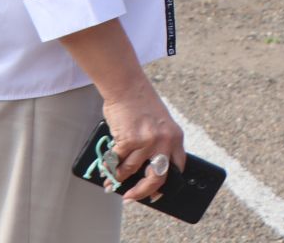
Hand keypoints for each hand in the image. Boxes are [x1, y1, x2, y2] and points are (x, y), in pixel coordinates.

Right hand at [101, 84, 183, 202]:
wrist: (127, 86)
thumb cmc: (141, 104)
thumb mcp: (160, 124)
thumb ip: (158, 144)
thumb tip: (146, 170)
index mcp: (176, 137)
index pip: (178, 167)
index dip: (167, 183)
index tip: (157, 193)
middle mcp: (165, 140)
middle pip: (157, 178)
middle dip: (143, 192)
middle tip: (131, 197)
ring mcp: (147, 141)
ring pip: (131, 170)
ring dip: (119, 178)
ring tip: (111, 182)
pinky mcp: (129, 139)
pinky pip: (117, 160)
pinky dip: (110, 167)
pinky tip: (106, 169)